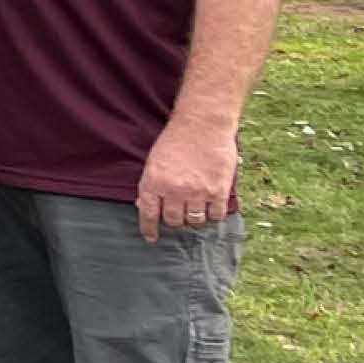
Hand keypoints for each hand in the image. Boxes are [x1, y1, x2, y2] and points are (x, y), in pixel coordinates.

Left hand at [135, 118, 240, 241]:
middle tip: (178, 216)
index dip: (149, 228)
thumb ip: (151, 184)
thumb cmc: (175, 140)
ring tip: (194, 211)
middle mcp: (174, 190)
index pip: (148, 213)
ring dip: (193, 219)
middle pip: (173, 220)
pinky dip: (212, 215)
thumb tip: (144, 205)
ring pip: (194, 220)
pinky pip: (215, 215)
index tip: (151, 238)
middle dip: (174, 221)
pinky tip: (211, 209)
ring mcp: (198, 192)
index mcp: (154, 181)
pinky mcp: (219, 191)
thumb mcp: (154, 160)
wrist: (202, 124)